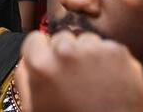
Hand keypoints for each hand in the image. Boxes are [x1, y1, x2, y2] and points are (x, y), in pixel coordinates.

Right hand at [15, 31, 142, 111]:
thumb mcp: (34, 108)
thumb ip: (24, 78)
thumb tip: (26, 59)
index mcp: (42, 66)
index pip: (35, 39)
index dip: (42, 54)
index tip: (50, 66)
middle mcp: (67, 52)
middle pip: (61, 38)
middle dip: (66, 54)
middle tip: (74, 80)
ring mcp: (95, 51)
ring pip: (86, 41)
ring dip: (87, 56)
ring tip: (93, 83)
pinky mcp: (118, 53)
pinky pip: (108, 48)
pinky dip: (109, 61)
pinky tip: (109, 82)